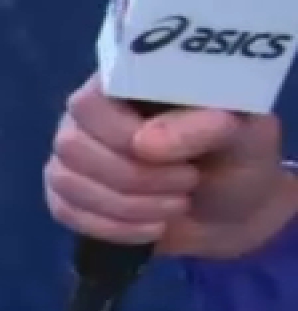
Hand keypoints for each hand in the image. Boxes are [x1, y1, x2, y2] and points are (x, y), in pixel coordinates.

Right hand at [44, 73, 297, 259]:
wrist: (233, 210)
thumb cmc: (238, 158)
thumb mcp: (244, 134)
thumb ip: (207, 125)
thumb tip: (146, 144)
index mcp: (127, 83)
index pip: (89, 101)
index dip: (119, 133)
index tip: (168, 154)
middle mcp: (89, 116)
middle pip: (72, 145)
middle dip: (134, 176)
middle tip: (188, 181)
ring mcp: (73, 156)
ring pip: (67, 181)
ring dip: (128, 206)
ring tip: (176, 205)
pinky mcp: (68, 195)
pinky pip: (66, 211)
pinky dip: (113, 227)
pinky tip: (151, 227)